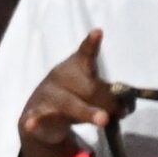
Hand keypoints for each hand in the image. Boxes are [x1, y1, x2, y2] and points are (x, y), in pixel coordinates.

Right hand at [17, 28, 125, 156]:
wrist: (38, 114)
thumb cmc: (72, 97)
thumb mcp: (91, 92)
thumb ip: (108, 97)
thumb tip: (124, 110)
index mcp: (76, 66)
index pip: (86, 54)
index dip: (91, 44)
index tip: (97, 33)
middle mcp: (60, 76)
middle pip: (88, 87)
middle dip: (108, 101)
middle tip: (121, 113)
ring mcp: (47, 94)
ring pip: (70, 104)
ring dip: (88, 112)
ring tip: (103, 119)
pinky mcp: (34, 113)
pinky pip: (38, 117)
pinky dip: (36, 120)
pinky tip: (32, 123)